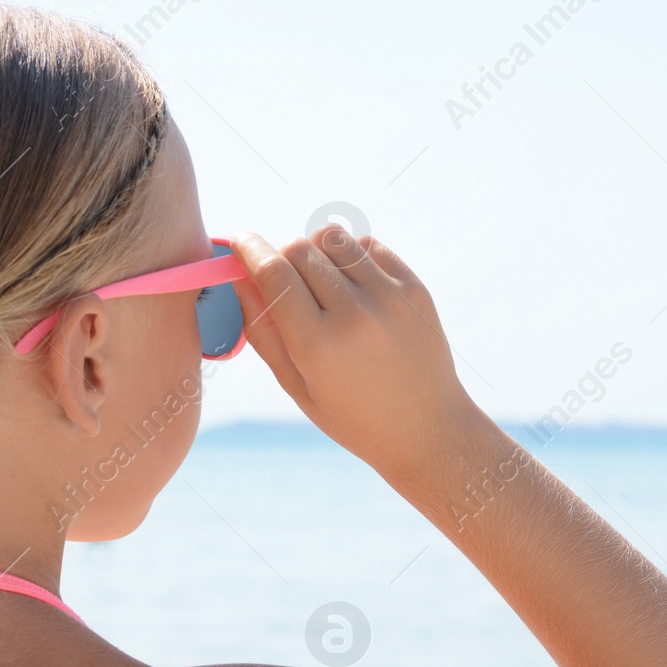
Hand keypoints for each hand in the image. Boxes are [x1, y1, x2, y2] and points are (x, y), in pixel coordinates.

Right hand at [229, 226, 475, 477]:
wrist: (426, 429)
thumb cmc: (352, 415)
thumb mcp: (296, 385)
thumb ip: (263, 331)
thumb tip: (239, 278)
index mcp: (318, 345)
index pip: (273, 271)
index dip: (249, 249)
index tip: (240, 241)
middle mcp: (354, 314)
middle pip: (299, 247)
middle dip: (282, 255)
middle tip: (285, 280)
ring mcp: (389, 298)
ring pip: (333, 238)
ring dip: (317, 252)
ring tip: (323, 285)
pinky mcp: (414, 288)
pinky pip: (368, 245)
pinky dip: (351, 255)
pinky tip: (354, 288)